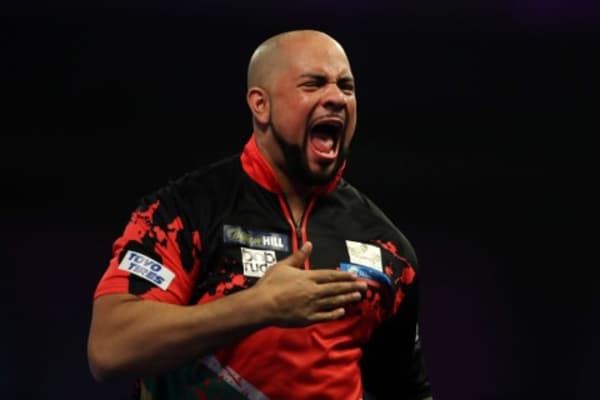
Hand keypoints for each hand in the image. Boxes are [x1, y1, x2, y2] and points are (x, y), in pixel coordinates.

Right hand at [252, 241, 366, 326]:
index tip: (354, 275)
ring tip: (357, 297)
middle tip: (364, 286)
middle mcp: (313, 291)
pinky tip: (342, 312)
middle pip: (336, 288)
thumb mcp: (283, 266)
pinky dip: (334, 314)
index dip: (343, 275)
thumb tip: (310, 244)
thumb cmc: (270, 284)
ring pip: (333, 302)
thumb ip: (299, 256)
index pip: (330, 275)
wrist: (262, 305)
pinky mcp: (307, 318)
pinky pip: (325, 316)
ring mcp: (311, 306)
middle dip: (351, 287)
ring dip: (346, 299)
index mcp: (307, 277)